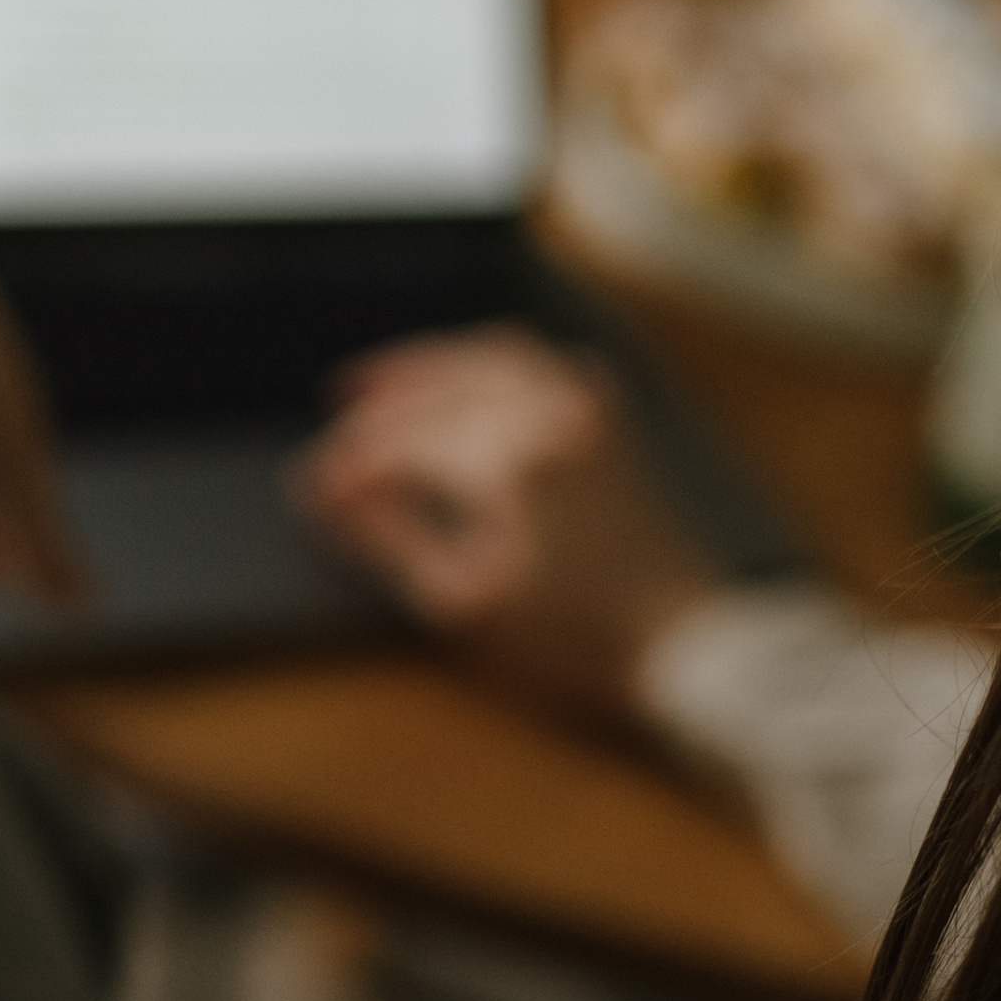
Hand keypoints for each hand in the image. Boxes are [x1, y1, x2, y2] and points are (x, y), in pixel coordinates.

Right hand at [290, 325, 718, 715]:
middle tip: (337, 431)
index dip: (351, 466)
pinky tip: (476, 385)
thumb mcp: (466, 603)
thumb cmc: (575, 642)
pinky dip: (499, 365)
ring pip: (493, 356)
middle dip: (379, 408)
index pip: (402, 444)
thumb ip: (394, 541)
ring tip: (386, 384)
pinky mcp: (613, 425)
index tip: (315, 491)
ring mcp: (588, 412)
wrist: (685, 645)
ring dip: (434, 365)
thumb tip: (337, 498)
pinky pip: (547, 365)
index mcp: (509, 460)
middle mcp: (548, 415)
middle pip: (440, 388)